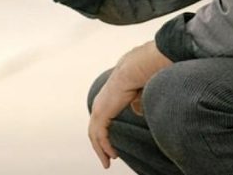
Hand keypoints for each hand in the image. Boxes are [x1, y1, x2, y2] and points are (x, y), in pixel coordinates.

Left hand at [88, 42, 172, 168]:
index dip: (105, 134)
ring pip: (95, 135)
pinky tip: (112, 155)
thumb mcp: (137, 95)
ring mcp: (98, 109)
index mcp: (106, 99)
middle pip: (94, 130)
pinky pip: (101, 136)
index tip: (111, 145)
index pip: (101, 121)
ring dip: (100, 150)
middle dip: (99, 146)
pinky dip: (104, 147)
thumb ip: (136, 104)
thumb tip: (138, 111)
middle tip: (106, 159)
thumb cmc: (138, 77)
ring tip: (108, 162)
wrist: (134, 70)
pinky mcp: (101, 114)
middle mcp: (99, 104)